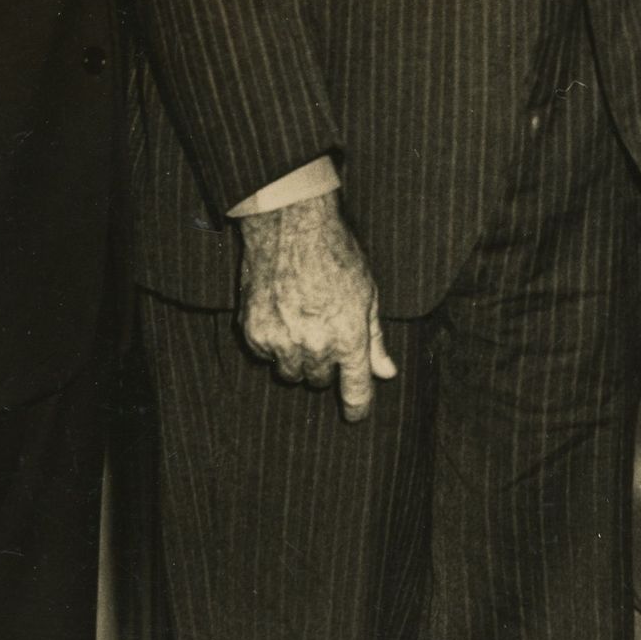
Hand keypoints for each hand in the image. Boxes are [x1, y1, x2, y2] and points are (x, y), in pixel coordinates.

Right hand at [236, 193, 396, 420]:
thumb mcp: (367, 292)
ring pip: (291, 372)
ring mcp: (281, 341)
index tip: (355, 414)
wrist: (290, 225)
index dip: (357, 407)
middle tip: (323, 333)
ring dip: (297, 357)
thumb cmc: (336, 254)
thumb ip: (375, 338)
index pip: (354, 390)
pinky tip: (280, 312)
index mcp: (348, 336)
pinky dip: (273, 342)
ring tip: (301, 321)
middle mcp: (314, 345)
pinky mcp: (254, 333)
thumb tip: (386, 372)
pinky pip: (265, 355)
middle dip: (325, 364)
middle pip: (319, 381)